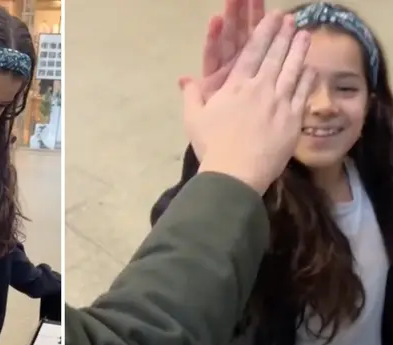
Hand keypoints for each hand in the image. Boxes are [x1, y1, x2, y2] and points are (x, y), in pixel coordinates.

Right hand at [183, 12, 315, 193]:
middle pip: (275, 57)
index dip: (264, 33)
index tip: (273, 18)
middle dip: (283, 35)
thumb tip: (185, 80)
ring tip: (305, 35)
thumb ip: (191, 96)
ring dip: (299, 51)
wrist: (235, 173)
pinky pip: (303, 94)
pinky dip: (308, 78)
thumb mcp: (194, 119)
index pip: (252, 53)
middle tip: (291, 20)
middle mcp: (260, 89)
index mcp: (235, 87)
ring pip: (292, 71)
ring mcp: (280, 103)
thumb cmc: (212, 146)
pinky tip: (311, 68)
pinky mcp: (293, 120)